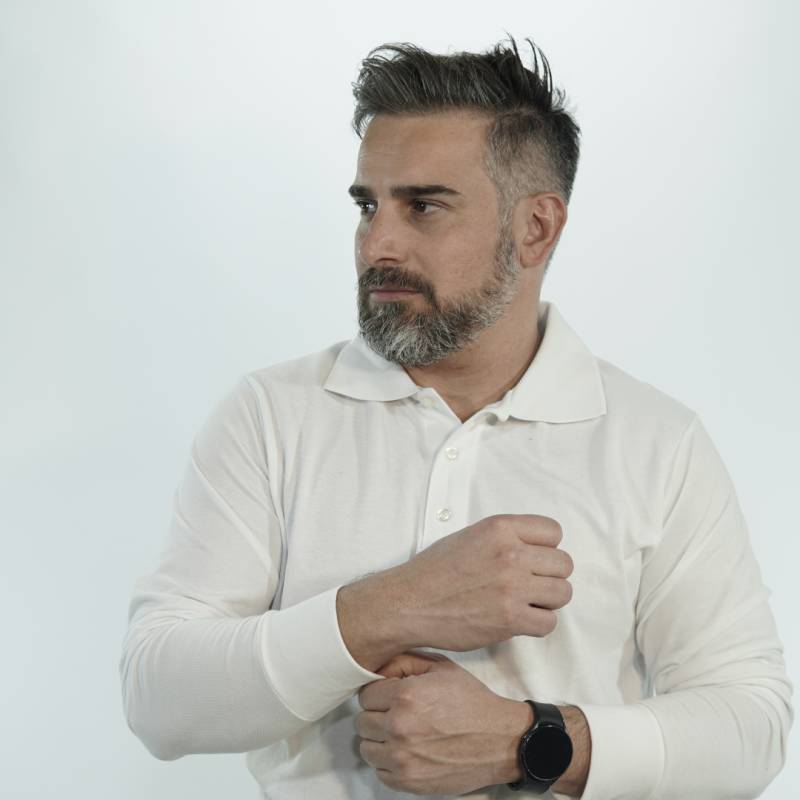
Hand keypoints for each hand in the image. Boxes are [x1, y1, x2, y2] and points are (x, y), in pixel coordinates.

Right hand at [337, 513, 573, 670]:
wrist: (409, 603)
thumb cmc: (434, 571)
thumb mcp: (470, 536)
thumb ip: (504, 537)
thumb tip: (534, 547)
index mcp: (500, 528)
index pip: (554, 532)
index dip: (547, 548)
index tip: (535, 559)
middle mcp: (511, 553)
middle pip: (564, 564)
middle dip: (550, 575)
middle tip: (530, 585)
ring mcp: (513, 586)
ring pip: (562, 593)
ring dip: (547, 601)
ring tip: (525, 603)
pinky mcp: (511, 618)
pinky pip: (549, 622)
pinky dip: (537, 624)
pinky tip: (519, 620)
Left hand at [356, 650, 530, 795]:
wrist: (500, 739)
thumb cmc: (473, 702)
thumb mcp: (441, 668)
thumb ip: (405, 662)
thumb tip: (378, 668)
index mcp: (405, 696)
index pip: (365, 694)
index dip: (377, 693)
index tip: (388, 696)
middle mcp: (400, 727)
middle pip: (362, 721)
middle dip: (376, 715)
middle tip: (394, 714)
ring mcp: (403, 758)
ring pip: (366, 747)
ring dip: (379, 739)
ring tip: (400, 733)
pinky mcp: (409, 782)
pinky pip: (380, 772)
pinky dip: (388, 763)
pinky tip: (406, 751)